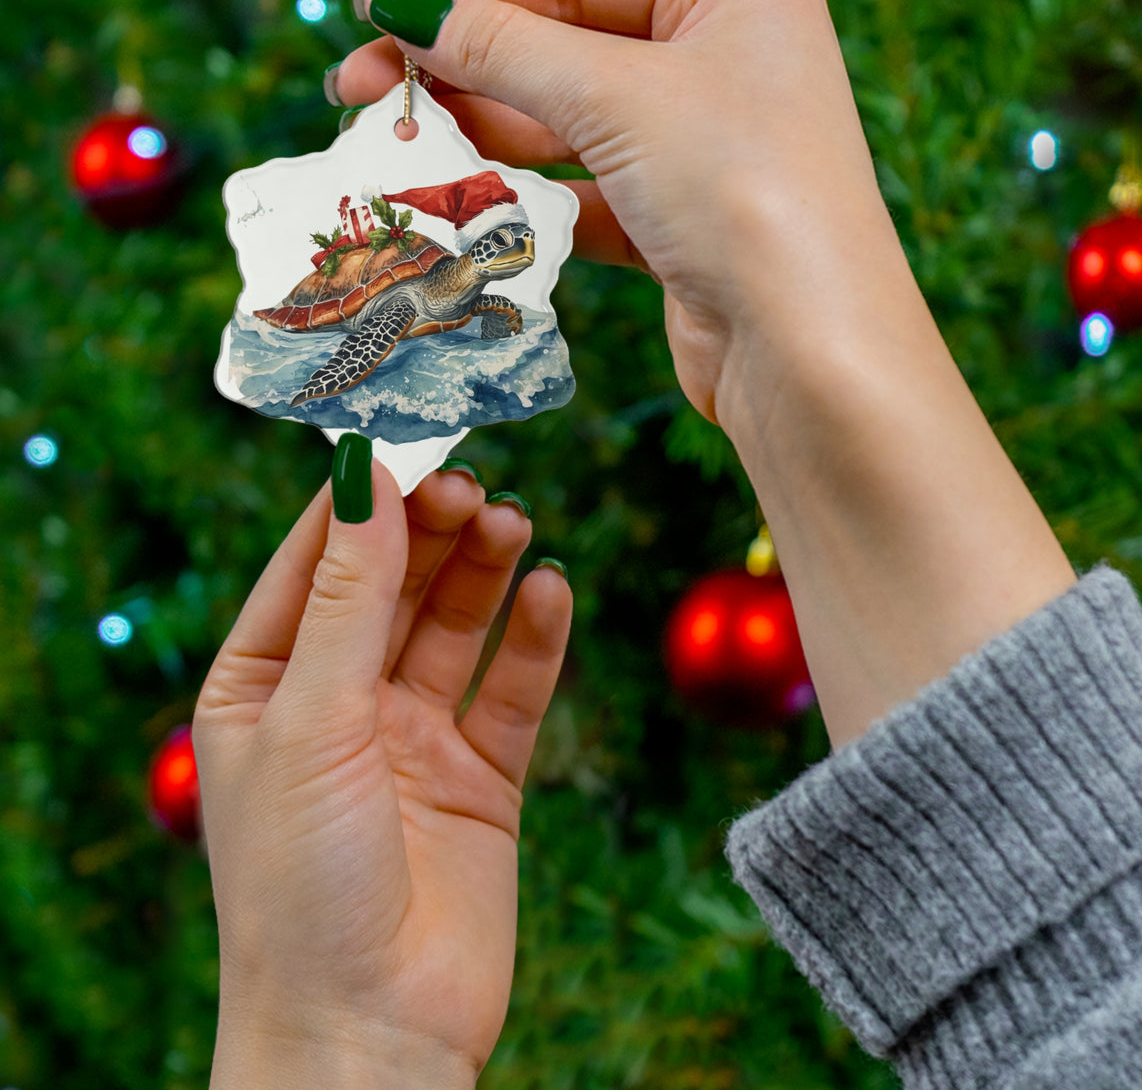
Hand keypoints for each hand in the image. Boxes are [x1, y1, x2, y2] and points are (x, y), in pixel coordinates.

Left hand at [193, 463, 570, 1088]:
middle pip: (392, 586)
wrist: (370, 1033)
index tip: (405, 437)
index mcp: (264, 686)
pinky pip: (512, 689)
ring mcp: (413, 739)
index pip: (312, 564)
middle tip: (474, 483)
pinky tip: (552, 591)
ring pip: (455, 626)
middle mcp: (338, 704)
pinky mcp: (481, 776)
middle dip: (431, 530)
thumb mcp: (311, 720)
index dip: (358, 501)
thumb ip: (348, 597)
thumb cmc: (301, 884)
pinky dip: (534, 639)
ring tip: (515, 522)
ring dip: (484, 571)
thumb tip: (364, 476)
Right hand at [336, 0, 1074, 746]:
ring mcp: (702, 147)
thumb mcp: (616, 97)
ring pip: (567, 127)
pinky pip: (583, 194)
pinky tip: (458, 202)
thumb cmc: (742, 192)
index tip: (376, 8)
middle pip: (564, 48)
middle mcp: (723, 60)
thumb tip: (404, 4)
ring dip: (482, 136)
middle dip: (462, 69)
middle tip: (359, 89)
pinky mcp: (679, 224)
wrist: (809, 353)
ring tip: (391, 146)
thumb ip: (504, 48)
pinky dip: (524, 199)